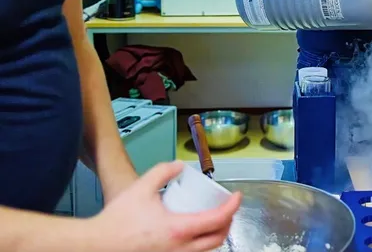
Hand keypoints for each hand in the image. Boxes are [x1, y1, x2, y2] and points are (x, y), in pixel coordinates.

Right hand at [92, 161, 241, 251]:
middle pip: (218, 239)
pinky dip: (201, 245)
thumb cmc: (118, 220)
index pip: (218, 219)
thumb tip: (180, 166)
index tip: (237, 196)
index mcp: (179, 229)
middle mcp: (180, 249)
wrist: (96, 245)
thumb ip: (163, 171)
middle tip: (228, 208)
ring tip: (215, 220)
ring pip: (206, 251)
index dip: (232, 206)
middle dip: (228, 223)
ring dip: (216, 236)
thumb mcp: (142, 187)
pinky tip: (197, 235)